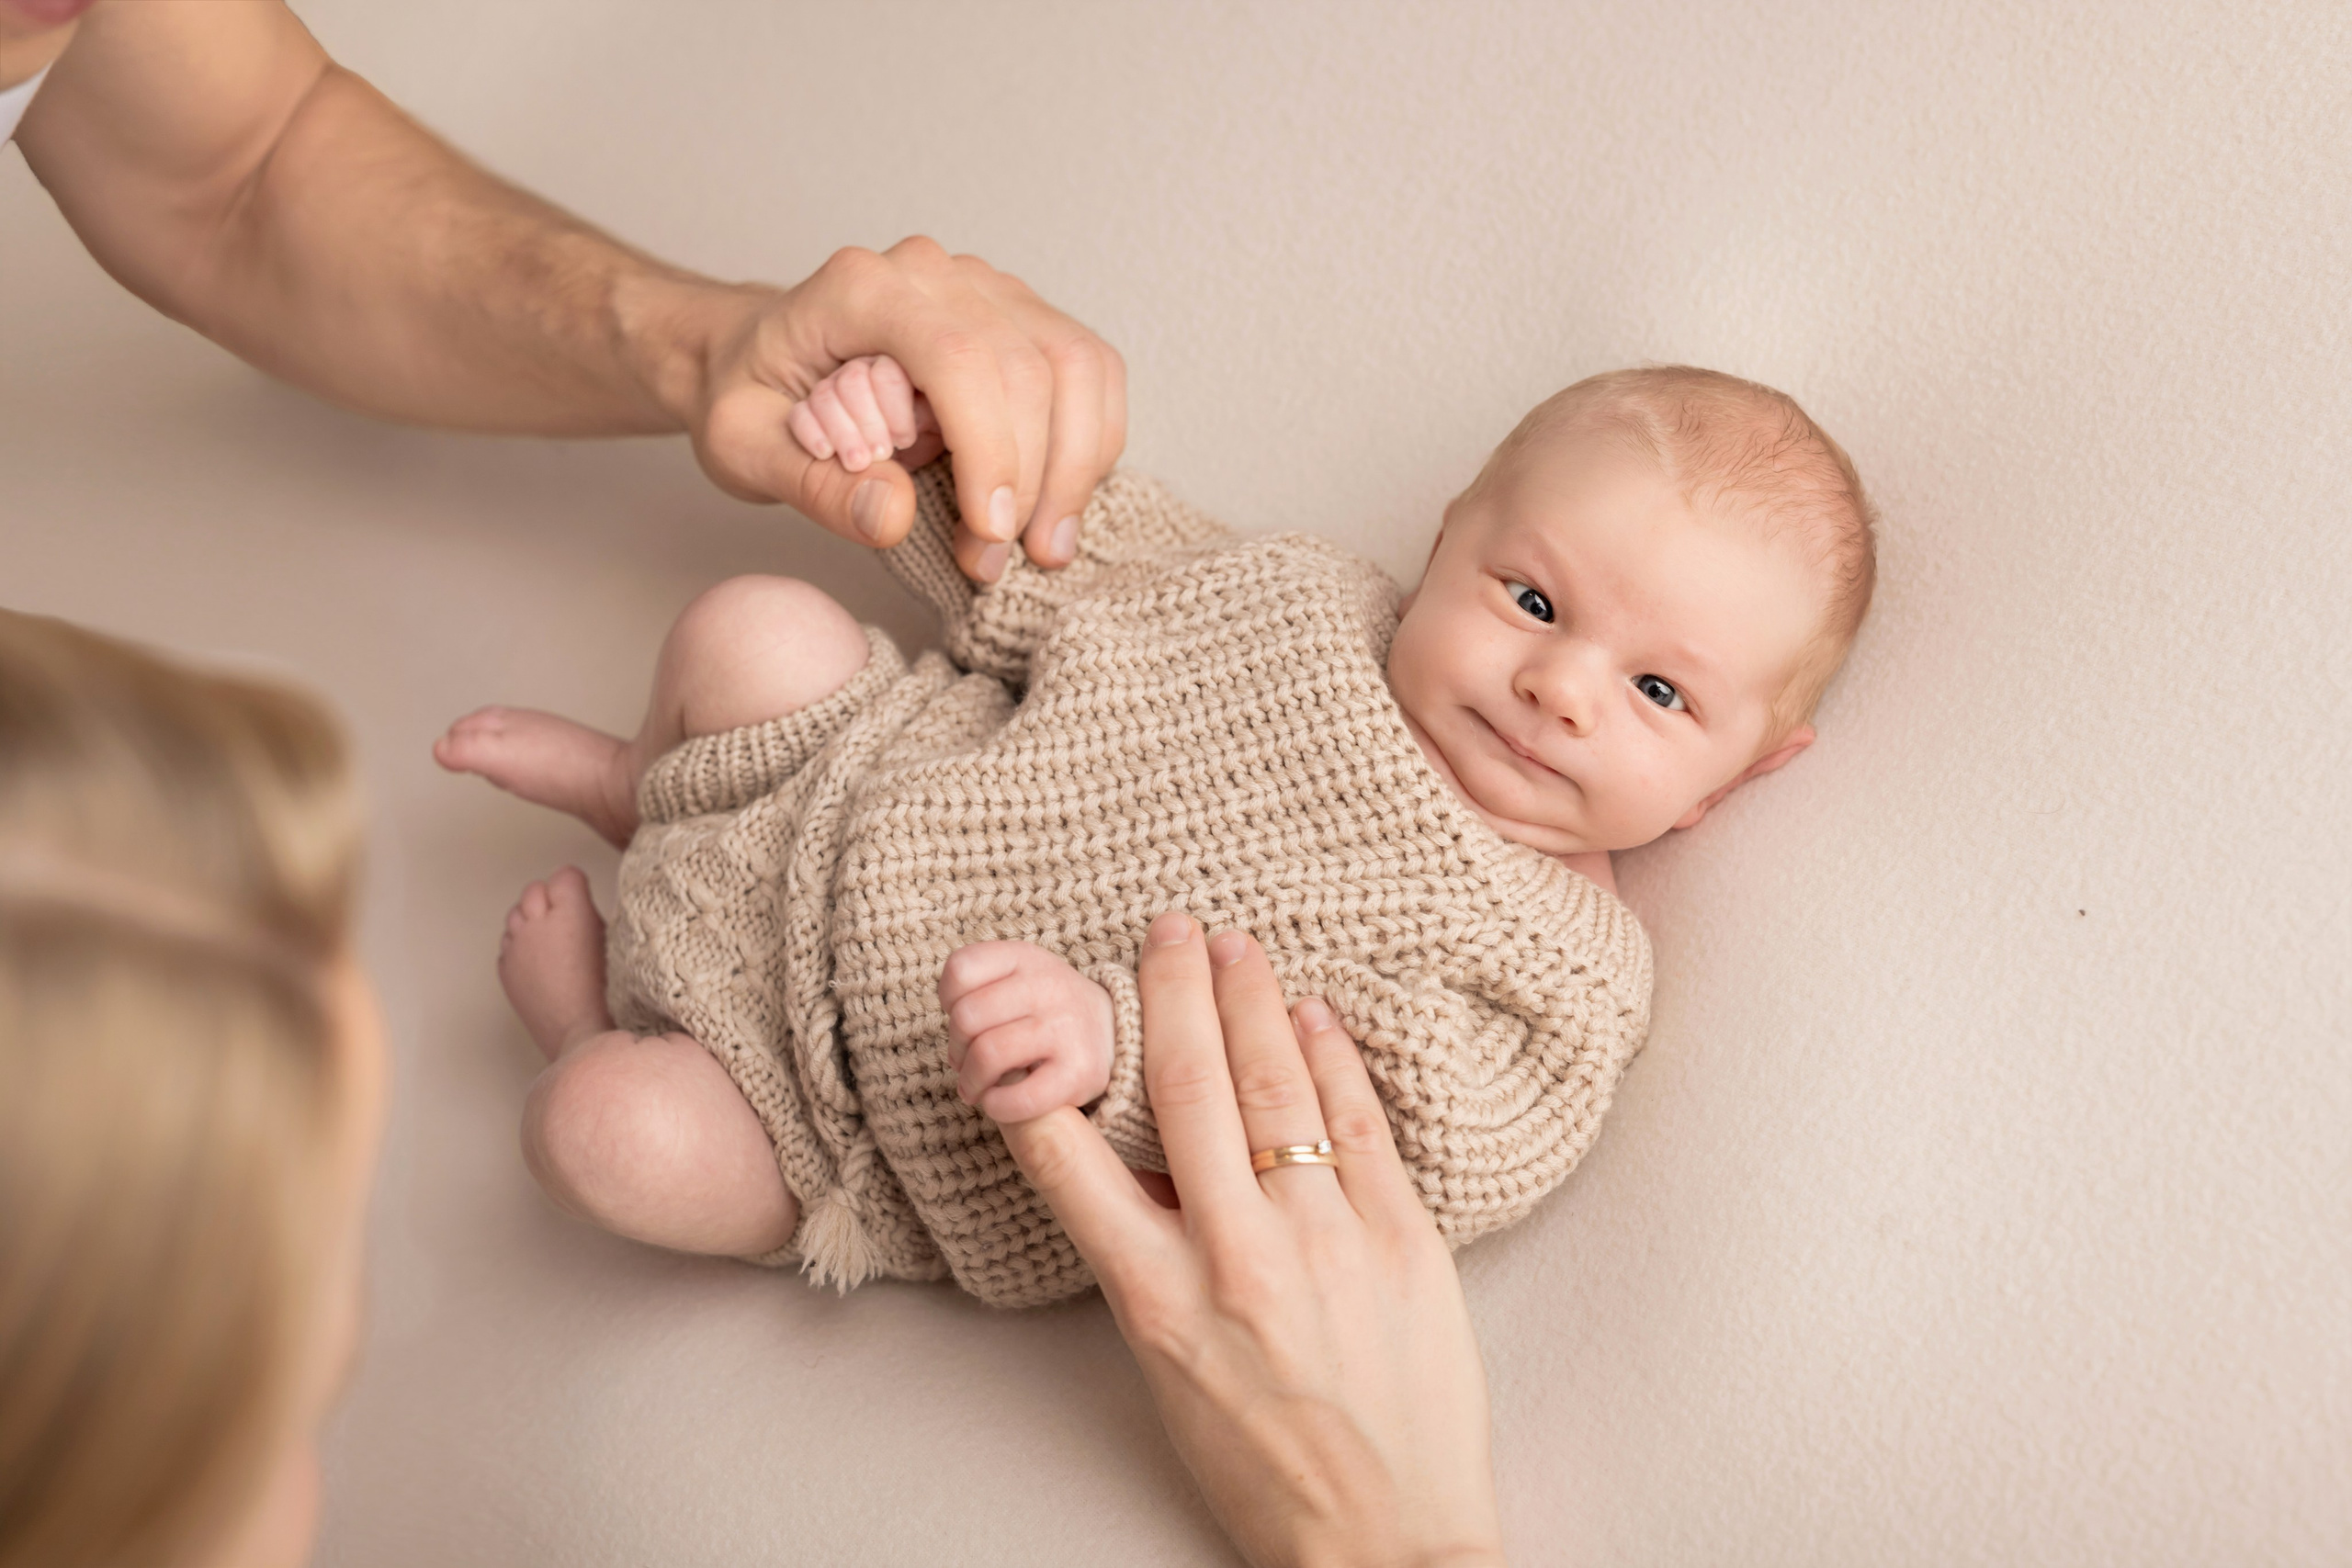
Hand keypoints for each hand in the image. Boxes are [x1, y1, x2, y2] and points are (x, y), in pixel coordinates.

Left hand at [678, 237, 1124, 579]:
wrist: (751, 355)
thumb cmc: (750, 396)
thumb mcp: (744, 451)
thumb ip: (813, 485)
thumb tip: (896, 517)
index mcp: (863, 288)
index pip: (961, 357)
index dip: (992, 451)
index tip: (986, 536)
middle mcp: (936, 273)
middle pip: (1032, 366)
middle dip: (1033, 479)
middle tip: (996, 562)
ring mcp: (987, 289)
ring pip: (1078, 366)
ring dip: (1076, 466)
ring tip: (1042, 547)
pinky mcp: (1020, 318)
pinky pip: (1089, 372)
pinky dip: (1088, 445)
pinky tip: (1057, 504)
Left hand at [937, 941, 1115, 1121]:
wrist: (1112, 1029)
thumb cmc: (1045, 1007)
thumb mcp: (1017, 976)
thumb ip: (977, 990)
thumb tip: (955, 1050)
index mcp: (1025, 957)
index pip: (960, 969)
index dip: (948, 1000)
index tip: (962, 1017)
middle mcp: (1048, 985)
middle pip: (966, 1017)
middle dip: (956, 1048)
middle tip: (966, 1062)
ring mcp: (1066, 1027)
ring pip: (987, 1054)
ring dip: (971, 1081)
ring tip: (977, 1087)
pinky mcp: (1080, 1072)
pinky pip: (1021, 1098)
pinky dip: (997, 1106)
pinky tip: (997, 1102)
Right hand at [994, 914, 1506, 1567]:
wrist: (1387, 1542)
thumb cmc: (1267, 1469)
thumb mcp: (1173, 1374)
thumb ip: (1159, 1265)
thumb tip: (1161, 1160)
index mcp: (1159, 1302)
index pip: (1070, 1164)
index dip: (1039, 1078)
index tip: (1029, 1016)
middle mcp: (1237, 1260)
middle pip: (1189, 1089)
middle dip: (1173, 994)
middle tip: (1167, 929)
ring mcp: (1328, 1244)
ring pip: (1278, 1088)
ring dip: (1252, 1002)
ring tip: (1235, 947)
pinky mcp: (1406, 1243)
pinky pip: (1360, 1126)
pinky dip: (1334, 1060)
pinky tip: (1315, 1016)